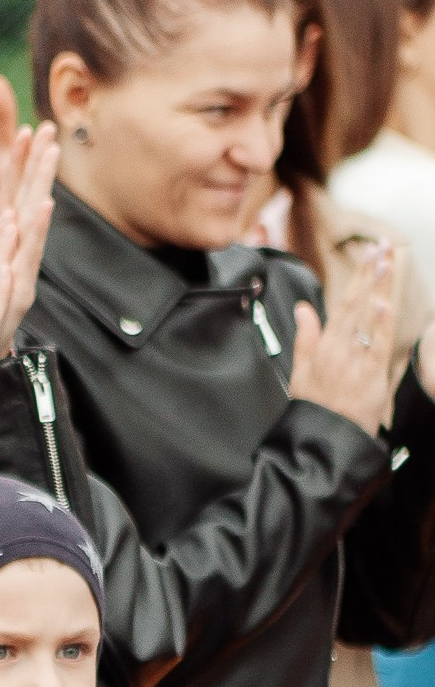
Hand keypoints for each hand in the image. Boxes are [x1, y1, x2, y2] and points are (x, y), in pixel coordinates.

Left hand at [0, 76, 59, 354]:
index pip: (9, 195)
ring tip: (50, 154)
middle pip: (26, 199)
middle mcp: (14, 252)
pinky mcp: (19, 292)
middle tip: (48, 128)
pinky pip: (29, 256)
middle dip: (37, 163)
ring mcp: (19, 270)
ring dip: (41, 186)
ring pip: (32, 221)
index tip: (28, 127)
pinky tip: (42, 206)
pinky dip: (35, 231)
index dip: (19, 162)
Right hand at [292, 242, 395, 436]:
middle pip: (357, 303)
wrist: (323, 439)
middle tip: (382, 247)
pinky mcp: (369, 377)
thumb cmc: (314, 408)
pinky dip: (381, 324)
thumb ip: (305, 336)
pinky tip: (384, 303)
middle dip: (371, 273)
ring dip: (378, 288)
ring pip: (368, 319)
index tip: (370, 254)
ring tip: (387, 263)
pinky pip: (377, 346)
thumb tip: (303, 309)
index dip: (358, 276)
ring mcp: (355, 362)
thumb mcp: (300, 372)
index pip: (344, 302)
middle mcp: (339, 349)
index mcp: (324, 346)